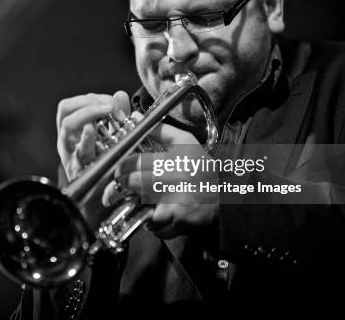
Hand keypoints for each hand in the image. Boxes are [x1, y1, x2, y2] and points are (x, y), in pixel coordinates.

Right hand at [56, 91, 130, 181]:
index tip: (114, 104)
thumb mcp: (111, 135)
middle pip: (66, 109)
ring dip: (88, 114)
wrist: (99, 199)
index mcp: (72, 130)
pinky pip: (80, 153)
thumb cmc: (103, 165)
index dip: (92, 98)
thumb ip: (117, 114)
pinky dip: (87, 140)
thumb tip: (120, 95)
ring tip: (106, 112)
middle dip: (90, 102)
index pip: (73, 103)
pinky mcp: (79, 170)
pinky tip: (94, 132)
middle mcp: (67, 139)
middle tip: (110, 108)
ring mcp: (70, 153)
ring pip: (68, 126)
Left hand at [102, 116, 218, 238]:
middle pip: (131, 184)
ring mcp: (174, 205)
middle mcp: (171, 183)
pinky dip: (150, 223)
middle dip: (120, 186)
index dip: (121, 167)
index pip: (134, 163)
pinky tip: (153, 214)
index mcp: (171, 161)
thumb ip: (160, 130)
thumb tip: (135, 118)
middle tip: (118, 187)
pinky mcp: (177, 223)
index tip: (118, 171)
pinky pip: (153, 226)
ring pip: (138, 207)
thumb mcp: (184, 142)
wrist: (226, 194)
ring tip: (134, 201)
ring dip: (133, 206)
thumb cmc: (202, 167)